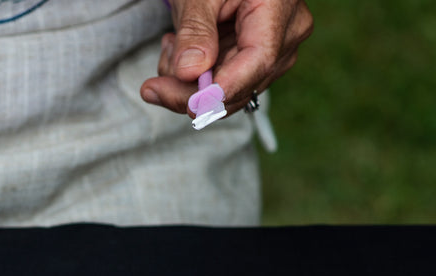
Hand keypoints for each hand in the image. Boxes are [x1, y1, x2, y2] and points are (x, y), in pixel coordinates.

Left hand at [140, 0, 312, 116]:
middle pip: (241, 85)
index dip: (223, 89)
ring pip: (228, 93)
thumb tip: (191, 72)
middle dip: (191, 93)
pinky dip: (194, 78)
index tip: (189, 105)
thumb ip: (196, 30)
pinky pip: (223, 85)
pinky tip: (179, 51)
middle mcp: (285, 37)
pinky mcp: (253, 63)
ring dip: (187, 83)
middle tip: (151, 89)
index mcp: (279, 9)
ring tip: (169, 47)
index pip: (259, 60)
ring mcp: (273, 53)